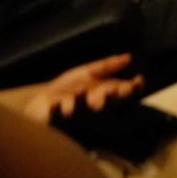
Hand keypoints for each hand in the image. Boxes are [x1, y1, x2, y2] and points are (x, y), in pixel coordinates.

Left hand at [21, 54, 142, 124]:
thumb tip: (128, 57)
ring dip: (84, 103)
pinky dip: (58, 110)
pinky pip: (57, 117)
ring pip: (84, 112)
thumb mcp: (87, 73)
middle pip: (108, 106)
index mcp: (104, 95)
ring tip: (80, 94)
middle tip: (113, 90)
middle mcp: (94, 107)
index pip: (125, 94)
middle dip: (112, 99)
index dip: (134, 89)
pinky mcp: (56, 120)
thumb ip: (106, 66)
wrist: (39, 105)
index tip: (137, 80)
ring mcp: (76, 115)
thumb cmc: (68, 90)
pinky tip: (57, 105)